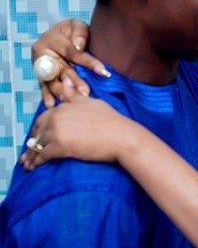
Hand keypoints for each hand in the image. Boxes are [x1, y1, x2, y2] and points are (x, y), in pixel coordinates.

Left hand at [21, 79, 136, 169]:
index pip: (43, 118)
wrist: (121, 137)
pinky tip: (32, 167)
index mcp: (62, 108)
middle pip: (37, 132)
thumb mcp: (91, 103)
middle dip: (32, 142)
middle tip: (28, 151)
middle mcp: (56, 118)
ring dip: (29, 155)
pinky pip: (42, 156)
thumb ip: (74, 95)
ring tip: (26, 163)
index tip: (36, 136)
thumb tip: (64, 80)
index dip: (39, 128)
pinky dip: (35, 162)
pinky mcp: (59, 148)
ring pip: (37, 145)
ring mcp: (56, 133)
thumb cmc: (111, 120)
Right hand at [32, 19, 109, 107]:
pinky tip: (51, 106)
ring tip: (72, 101)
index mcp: (51, 40)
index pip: (72, 53)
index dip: (88, 62)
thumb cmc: (72, 32)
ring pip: (52, 81)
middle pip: (61, 70)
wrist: (63, 36)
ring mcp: (41, 68)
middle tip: (86, 92)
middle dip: (74, 82)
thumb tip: (79, 45)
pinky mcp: (42, 78)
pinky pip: (44, 88)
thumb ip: (79, 33)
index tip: (103, 72)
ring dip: (62, 92)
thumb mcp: (76, 25)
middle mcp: (42, 54)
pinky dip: (47, 97)